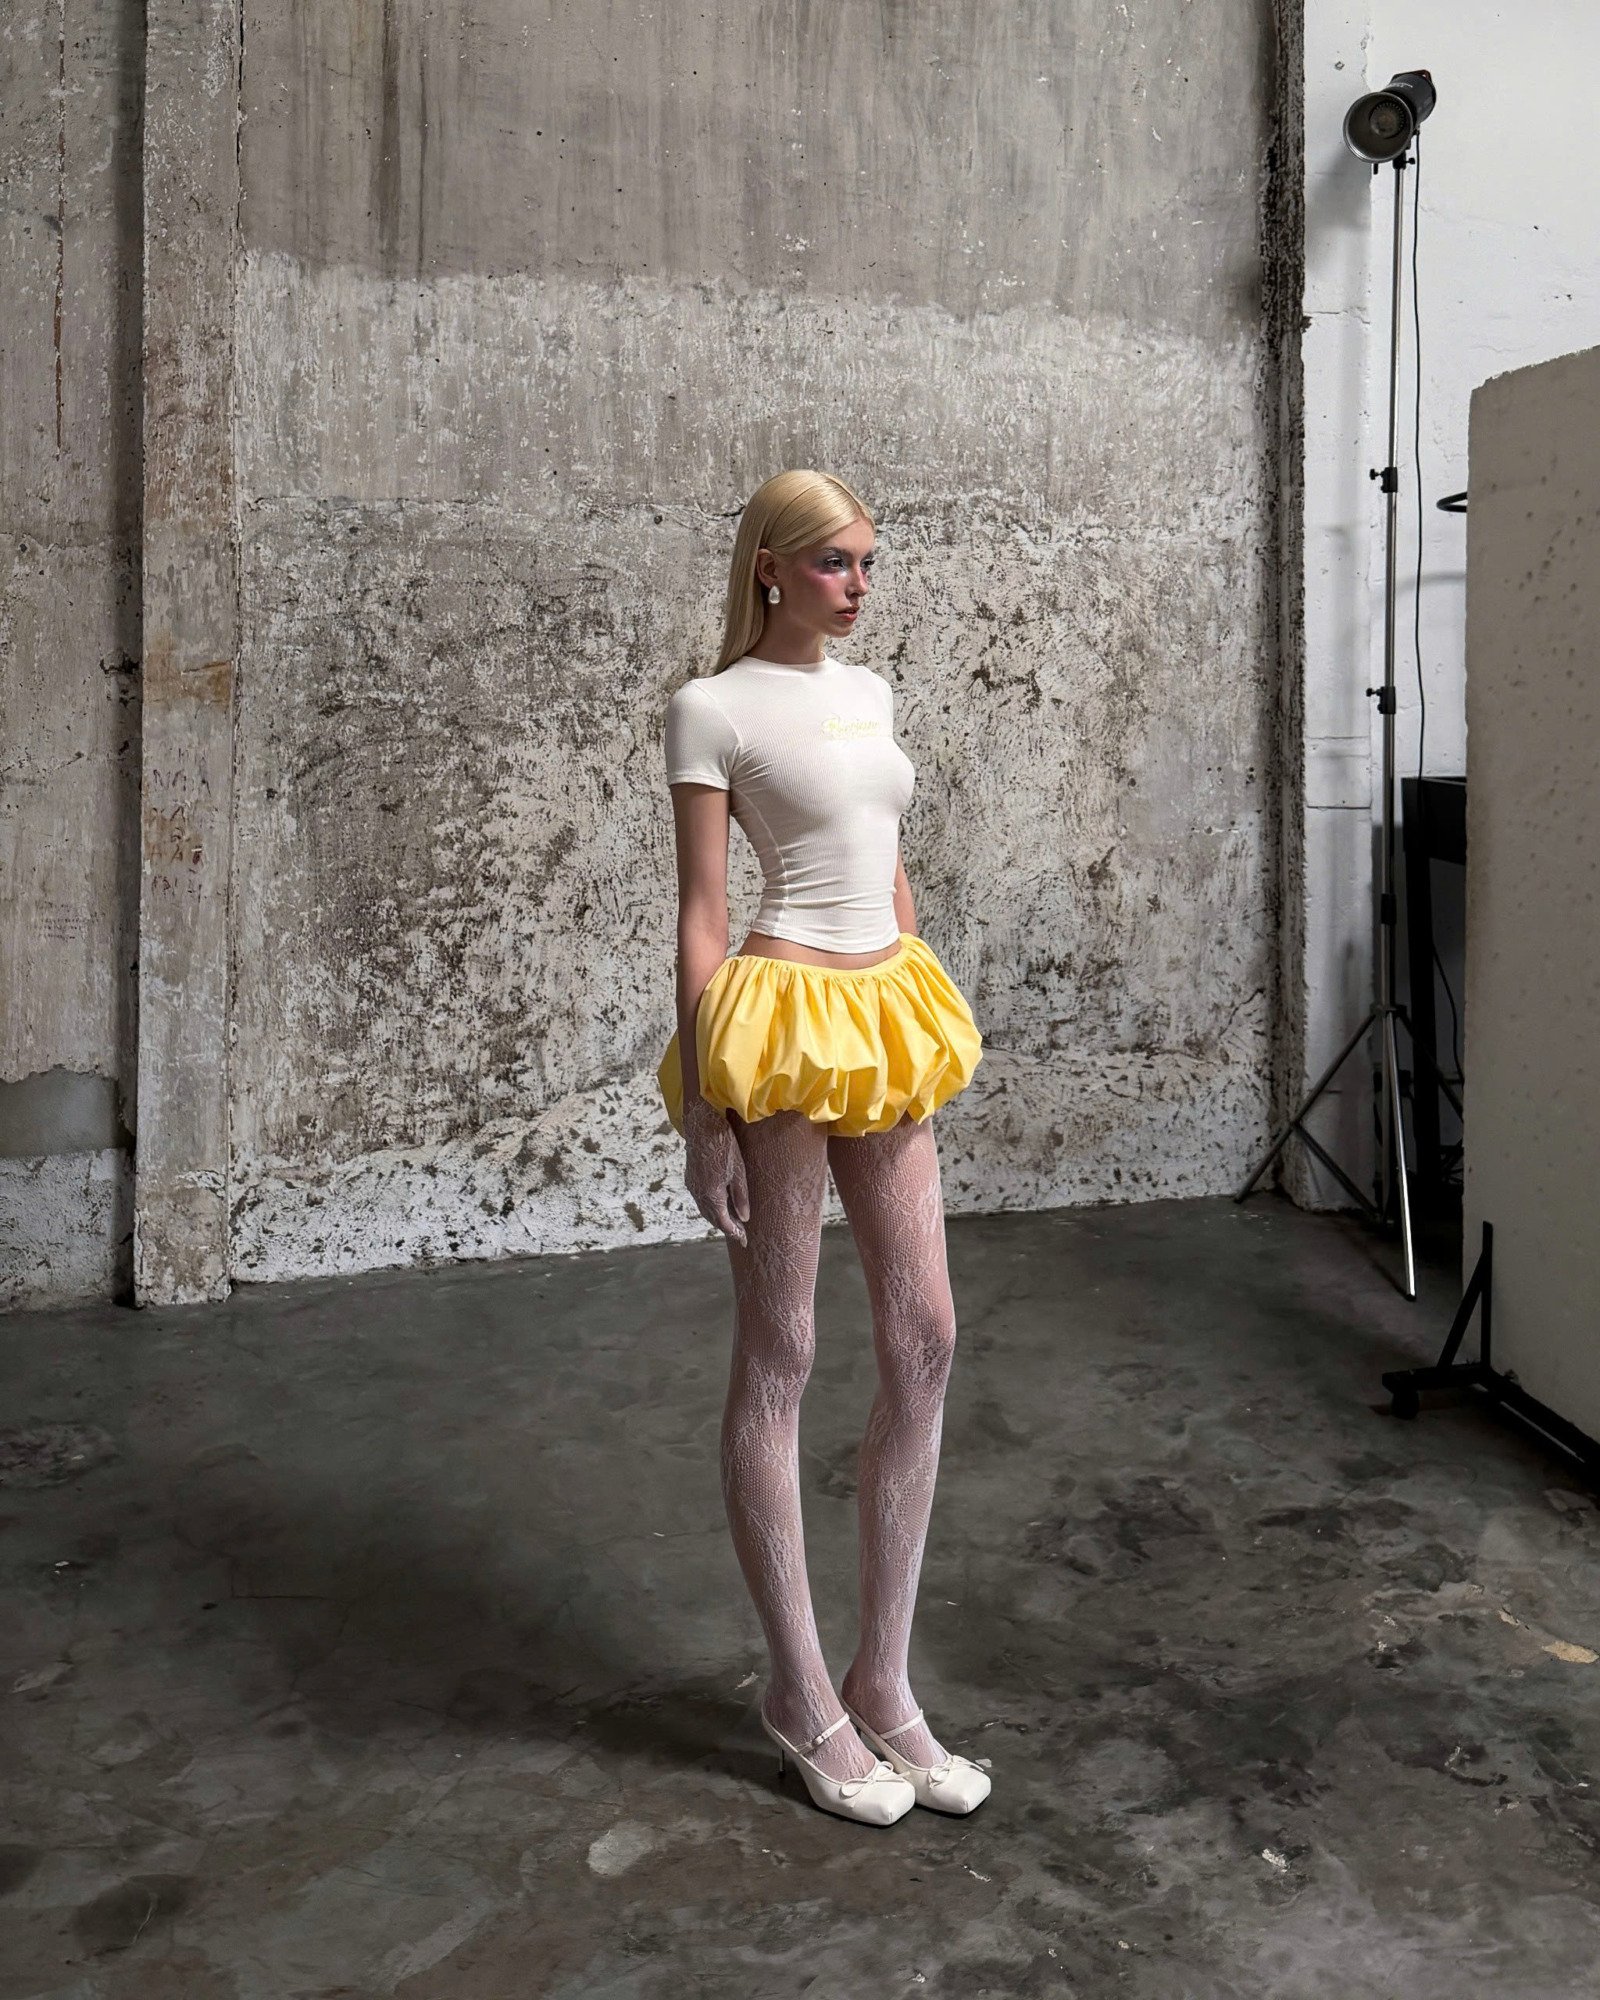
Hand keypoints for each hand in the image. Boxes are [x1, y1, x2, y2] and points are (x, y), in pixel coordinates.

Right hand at [683, 1093, 750, 1247]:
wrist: (702, 1125)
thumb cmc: (724, 1145)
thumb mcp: (738, 1171)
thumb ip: (741, 1196)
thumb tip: (745, 1218)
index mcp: (712, 1195)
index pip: (724, 1223)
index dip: (735, 1233)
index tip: (745, 1242)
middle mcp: (699, 1194)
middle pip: (712, 1218)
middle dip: (726, 1227)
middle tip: (740, 1234)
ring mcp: (692, 1186)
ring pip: (705, 1209)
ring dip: (717, 1218)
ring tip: (731, 1222)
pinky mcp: (691, 1177)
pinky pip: (700, 1200)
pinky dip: (710, 1207)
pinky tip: (718, 1204)